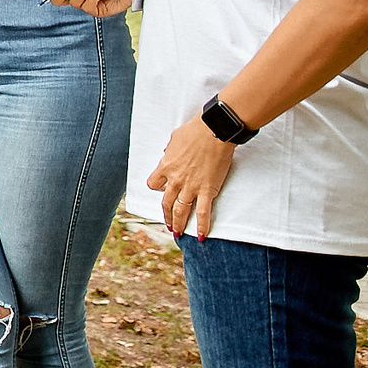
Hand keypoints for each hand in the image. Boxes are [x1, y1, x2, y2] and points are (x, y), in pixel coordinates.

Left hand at [147, 114, 237, 239]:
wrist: (214, 132)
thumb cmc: (194, 132)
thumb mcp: (174, 139)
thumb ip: (170, 150)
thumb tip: (170, 153)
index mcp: (165, 166)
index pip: (153, 183)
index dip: (157, 187)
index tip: (163, 189)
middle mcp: (175, 180)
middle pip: (165, 202)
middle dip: (166, 215)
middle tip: (167, 224)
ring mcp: (191, 187)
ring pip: (181, 210)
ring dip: (178, 223)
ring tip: (177, 233)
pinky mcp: (207, 190)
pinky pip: (203, 212)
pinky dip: (201, 225)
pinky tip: (200, 235)